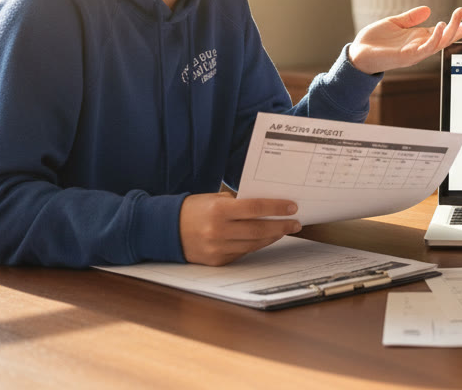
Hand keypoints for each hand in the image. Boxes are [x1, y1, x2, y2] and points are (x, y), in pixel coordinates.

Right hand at [178, 193, 301, 265]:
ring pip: (254, 244)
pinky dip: (256, 245)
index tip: (292, 207)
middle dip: (281, 226)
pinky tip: (266, 238)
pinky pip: (243, 253)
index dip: (276, 208)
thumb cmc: (192, 210)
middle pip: (258, 230)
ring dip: (272, 237)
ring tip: (284, 229)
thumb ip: (238, 204)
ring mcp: (217, 249)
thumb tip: (266, 206)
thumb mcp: (214, 199)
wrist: (165, 230)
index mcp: (218, 211)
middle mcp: (218, 231)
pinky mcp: (217, 261)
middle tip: (296, 222)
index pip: (255, 208)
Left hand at [348, 5, 461, 74]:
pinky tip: (439, 25)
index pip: (445, 31)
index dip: (460, 25)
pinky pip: (426, 48)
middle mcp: (421, 46)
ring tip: (458, 14)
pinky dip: (434, 37)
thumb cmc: (374, 41)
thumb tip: (428, 9)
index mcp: (420, 37)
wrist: (358, 54)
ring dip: (451, 28)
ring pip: (441, 42)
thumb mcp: (395, 23)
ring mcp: (416, 52)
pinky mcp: (408, 56)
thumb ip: (411, 17)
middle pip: (449, 37)